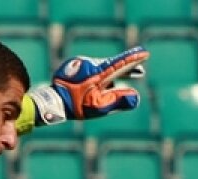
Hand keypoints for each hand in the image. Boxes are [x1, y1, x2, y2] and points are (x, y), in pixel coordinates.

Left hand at [30, 46, 149, 124]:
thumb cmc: (76, 106)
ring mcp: (81, 63)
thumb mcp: (99, 107)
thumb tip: (135, 96)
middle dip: (127, 69)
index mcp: (97, 73)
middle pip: (113, 65)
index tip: (145, 53)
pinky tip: (102, 84)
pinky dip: (101, 75)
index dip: (133, 59)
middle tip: (141, 72)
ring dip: (113, 74)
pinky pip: (93, 68)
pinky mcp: (75, 66)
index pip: (120, 64)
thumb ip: (118, 101)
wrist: (52, 101)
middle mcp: (90, 63)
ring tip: (122, 83)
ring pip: (103, 67)